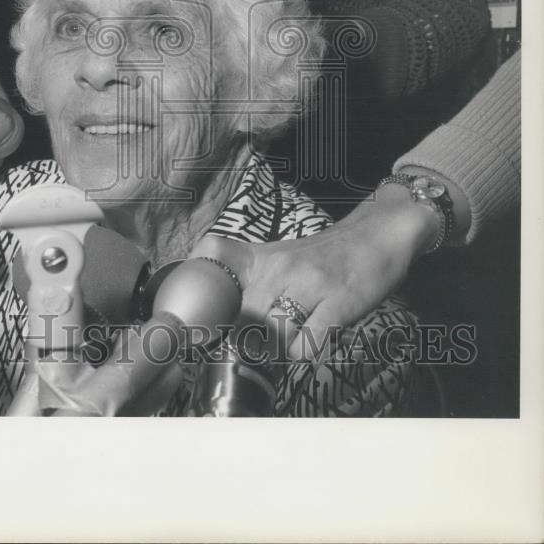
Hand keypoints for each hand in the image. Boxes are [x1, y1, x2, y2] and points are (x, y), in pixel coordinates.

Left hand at [192, 188, 438, 362]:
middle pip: (246, 321)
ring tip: (291, 345)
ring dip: (280, 351)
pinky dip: (306, 354)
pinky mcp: (338, 303)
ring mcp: (310, 284)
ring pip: (275, 336)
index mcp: (263, 259)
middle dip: (251, 343)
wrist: (376, 234)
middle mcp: (281, 268)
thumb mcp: (279, 256)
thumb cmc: (326, 254)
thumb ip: (251, 279)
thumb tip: (223, 318)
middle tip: (263, 351)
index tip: (212, 336)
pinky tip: (314, 343)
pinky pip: (308, 345)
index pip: (221, 285)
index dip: (212, 317)